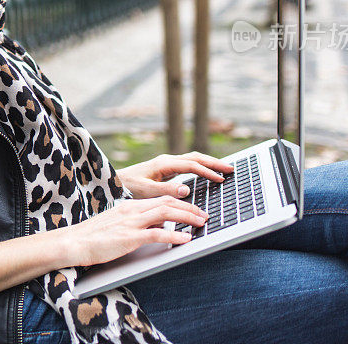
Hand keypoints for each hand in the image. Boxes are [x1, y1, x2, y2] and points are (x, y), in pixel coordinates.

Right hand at [61, 195, 208, 266]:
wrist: (73, 242)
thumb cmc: (93, 236)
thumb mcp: (118, 223)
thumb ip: (137, 222)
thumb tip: (157, 227)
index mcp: (131, 206)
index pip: (161, 200)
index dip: (182, 203)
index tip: (195, 209)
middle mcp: (133, 210)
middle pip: (167, 203)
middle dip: (190, 208)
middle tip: (205, 215)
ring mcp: (131, 223)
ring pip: (165, 214)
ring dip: (187, 217)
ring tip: (201, 223)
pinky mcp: (129, 238)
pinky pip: (156, 234)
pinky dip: (174, 236)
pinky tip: (185, 239)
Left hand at [116, 152, 234, 199]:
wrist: (116, 182)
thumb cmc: (129, 187)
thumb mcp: (147, 191)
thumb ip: (166, 190)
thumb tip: (187, 189)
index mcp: (164, 163)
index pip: (191, 165)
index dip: (207, 171)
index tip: (221, 178)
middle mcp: (168, 160)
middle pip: (196, 157)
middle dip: (214, 162)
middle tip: (231, 169)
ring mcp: (168, 163)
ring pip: (193, 159)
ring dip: (209, 163)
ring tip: (225, 169)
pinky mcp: (167, 169)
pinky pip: (189, 165)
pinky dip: (201, 167)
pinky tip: (208, 173)